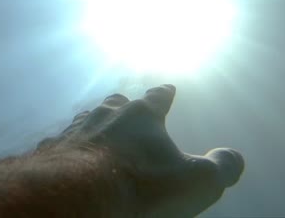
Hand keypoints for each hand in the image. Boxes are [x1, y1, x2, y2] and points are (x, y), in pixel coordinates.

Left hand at [37, 84, 243, 216]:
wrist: (77, 196)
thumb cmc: (141, 186)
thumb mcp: (198, 181)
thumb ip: (222, 167)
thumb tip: (233, 158)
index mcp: (140, 116)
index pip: (157, 97)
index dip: (165, 94)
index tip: (168, 88)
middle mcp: (105, 116)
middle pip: (116, 103)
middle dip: (124, 106)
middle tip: (128, 109)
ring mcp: (75, 132)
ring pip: (86, 120)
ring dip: (95, 126)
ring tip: (98, 133)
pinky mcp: (50, 153)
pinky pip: (60, 146)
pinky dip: (68, 151)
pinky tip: (69, 160)